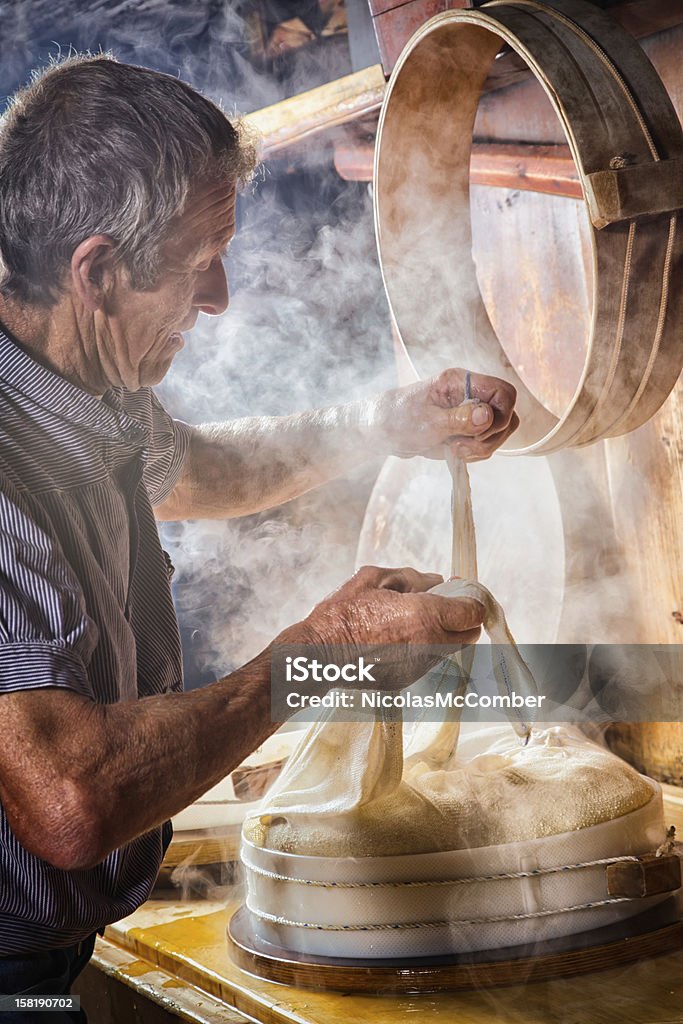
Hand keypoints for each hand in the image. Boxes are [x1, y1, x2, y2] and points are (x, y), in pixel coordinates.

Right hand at [279, 565, 483, 690]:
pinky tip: (399, 637)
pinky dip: (425, 647)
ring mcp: (420, 666)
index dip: (472, 598)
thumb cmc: (344, 612)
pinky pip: (429, 660)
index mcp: (424, 615)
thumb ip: (412, 578)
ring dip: (444, 632)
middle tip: (446, 603)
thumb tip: (435, 581)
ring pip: (451, 648)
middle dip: (463, 618)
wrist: (320, 652)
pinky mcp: (409, 679)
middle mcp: (429, 644)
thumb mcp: (375, 578)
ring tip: (416, 618)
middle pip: (470, 634)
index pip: (473, 612)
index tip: (462, 590)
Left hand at [372, 367, 518, 461]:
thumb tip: (488, 415)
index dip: (501, 415)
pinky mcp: (466, 429)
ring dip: (482, 447)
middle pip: (506, 415)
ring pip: (498, 432)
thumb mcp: (428, 422)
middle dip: (491, 436)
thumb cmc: (398, 419)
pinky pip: (485, 443)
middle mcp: (470, 394)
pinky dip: (475, 452)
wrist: (380, 431)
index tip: (479, 432)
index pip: (504, 392)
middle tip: (462, 446)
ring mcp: (469, 412)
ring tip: (454, 450)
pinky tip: (454, 453)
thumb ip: (459, 419)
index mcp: (461, 382)